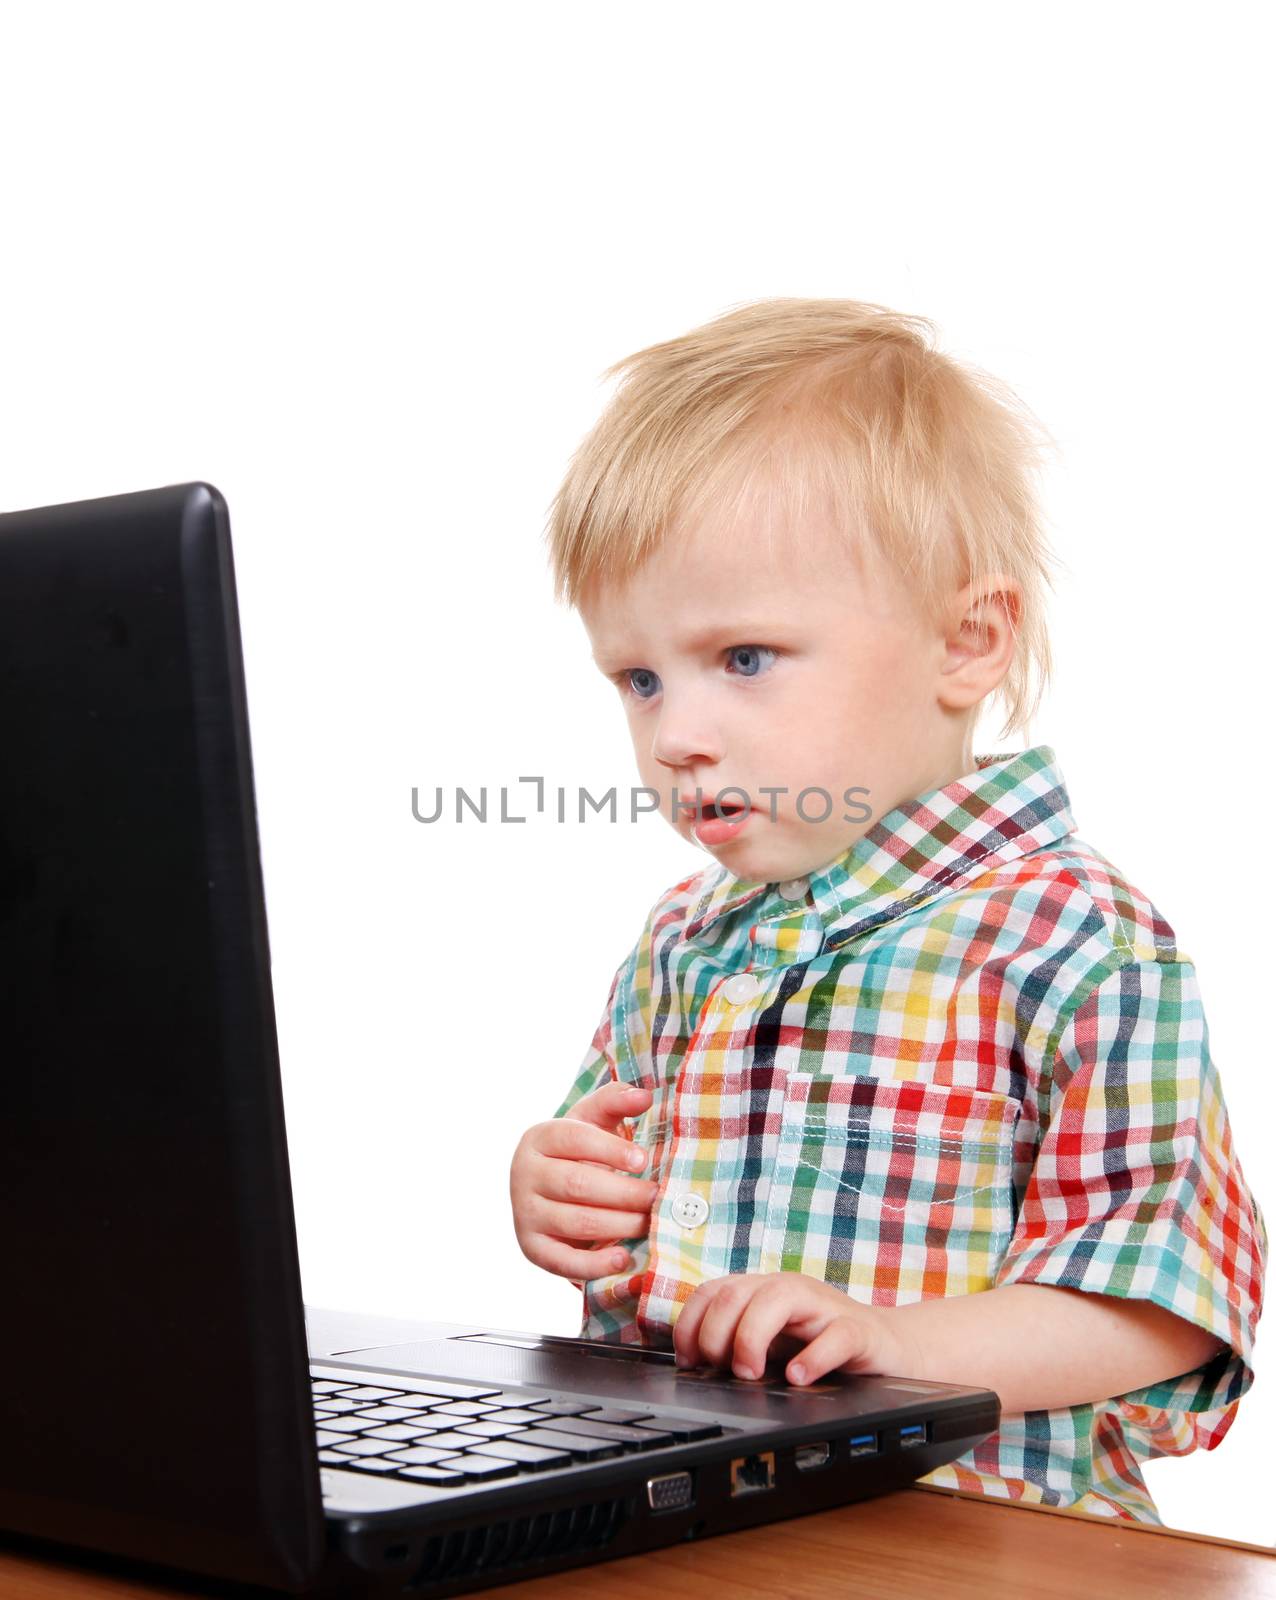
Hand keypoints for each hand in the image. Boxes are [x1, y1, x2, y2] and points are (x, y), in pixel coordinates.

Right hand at [510, 1081, 657, 1280]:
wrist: (552, 1190)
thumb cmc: (582, 1151)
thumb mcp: (594, 1121)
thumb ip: (616, 1101)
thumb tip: (643, 1096)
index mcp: (539, 1137)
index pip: (574, 1139)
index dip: (610, 1149)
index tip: (643, 1160)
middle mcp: (524, 1173)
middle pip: (578, 1184)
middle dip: (624, 1193)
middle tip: (657, 1197)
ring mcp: (525, 1213)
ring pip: (576, 1222)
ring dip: (620, 1225)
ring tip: (650, 1223)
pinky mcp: (531, 1247)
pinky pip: (562, 1261)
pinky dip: (595, 1264)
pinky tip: (623, 1259)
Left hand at [673, 1271, 914, 1386]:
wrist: (888, 1348)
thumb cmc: (823, 1346)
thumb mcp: (772, 1344)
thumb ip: (737, 1346)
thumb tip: (693, 1366)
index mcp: (763, 1291)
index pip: (712, 1292)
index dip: (690, 1327)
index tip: (690, 1364)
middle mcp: (789, 1290)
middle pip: (735, 1293)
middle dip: (718, 1335)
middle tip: (727, 1372)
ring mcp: (823, 1306)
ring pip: (777, 1298)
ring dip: (751, 1337)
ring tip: (751, 1373)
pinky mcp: (857, 1330)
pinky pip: (835, 1335)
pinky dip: (813, 1357)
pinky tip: (799, 1378)